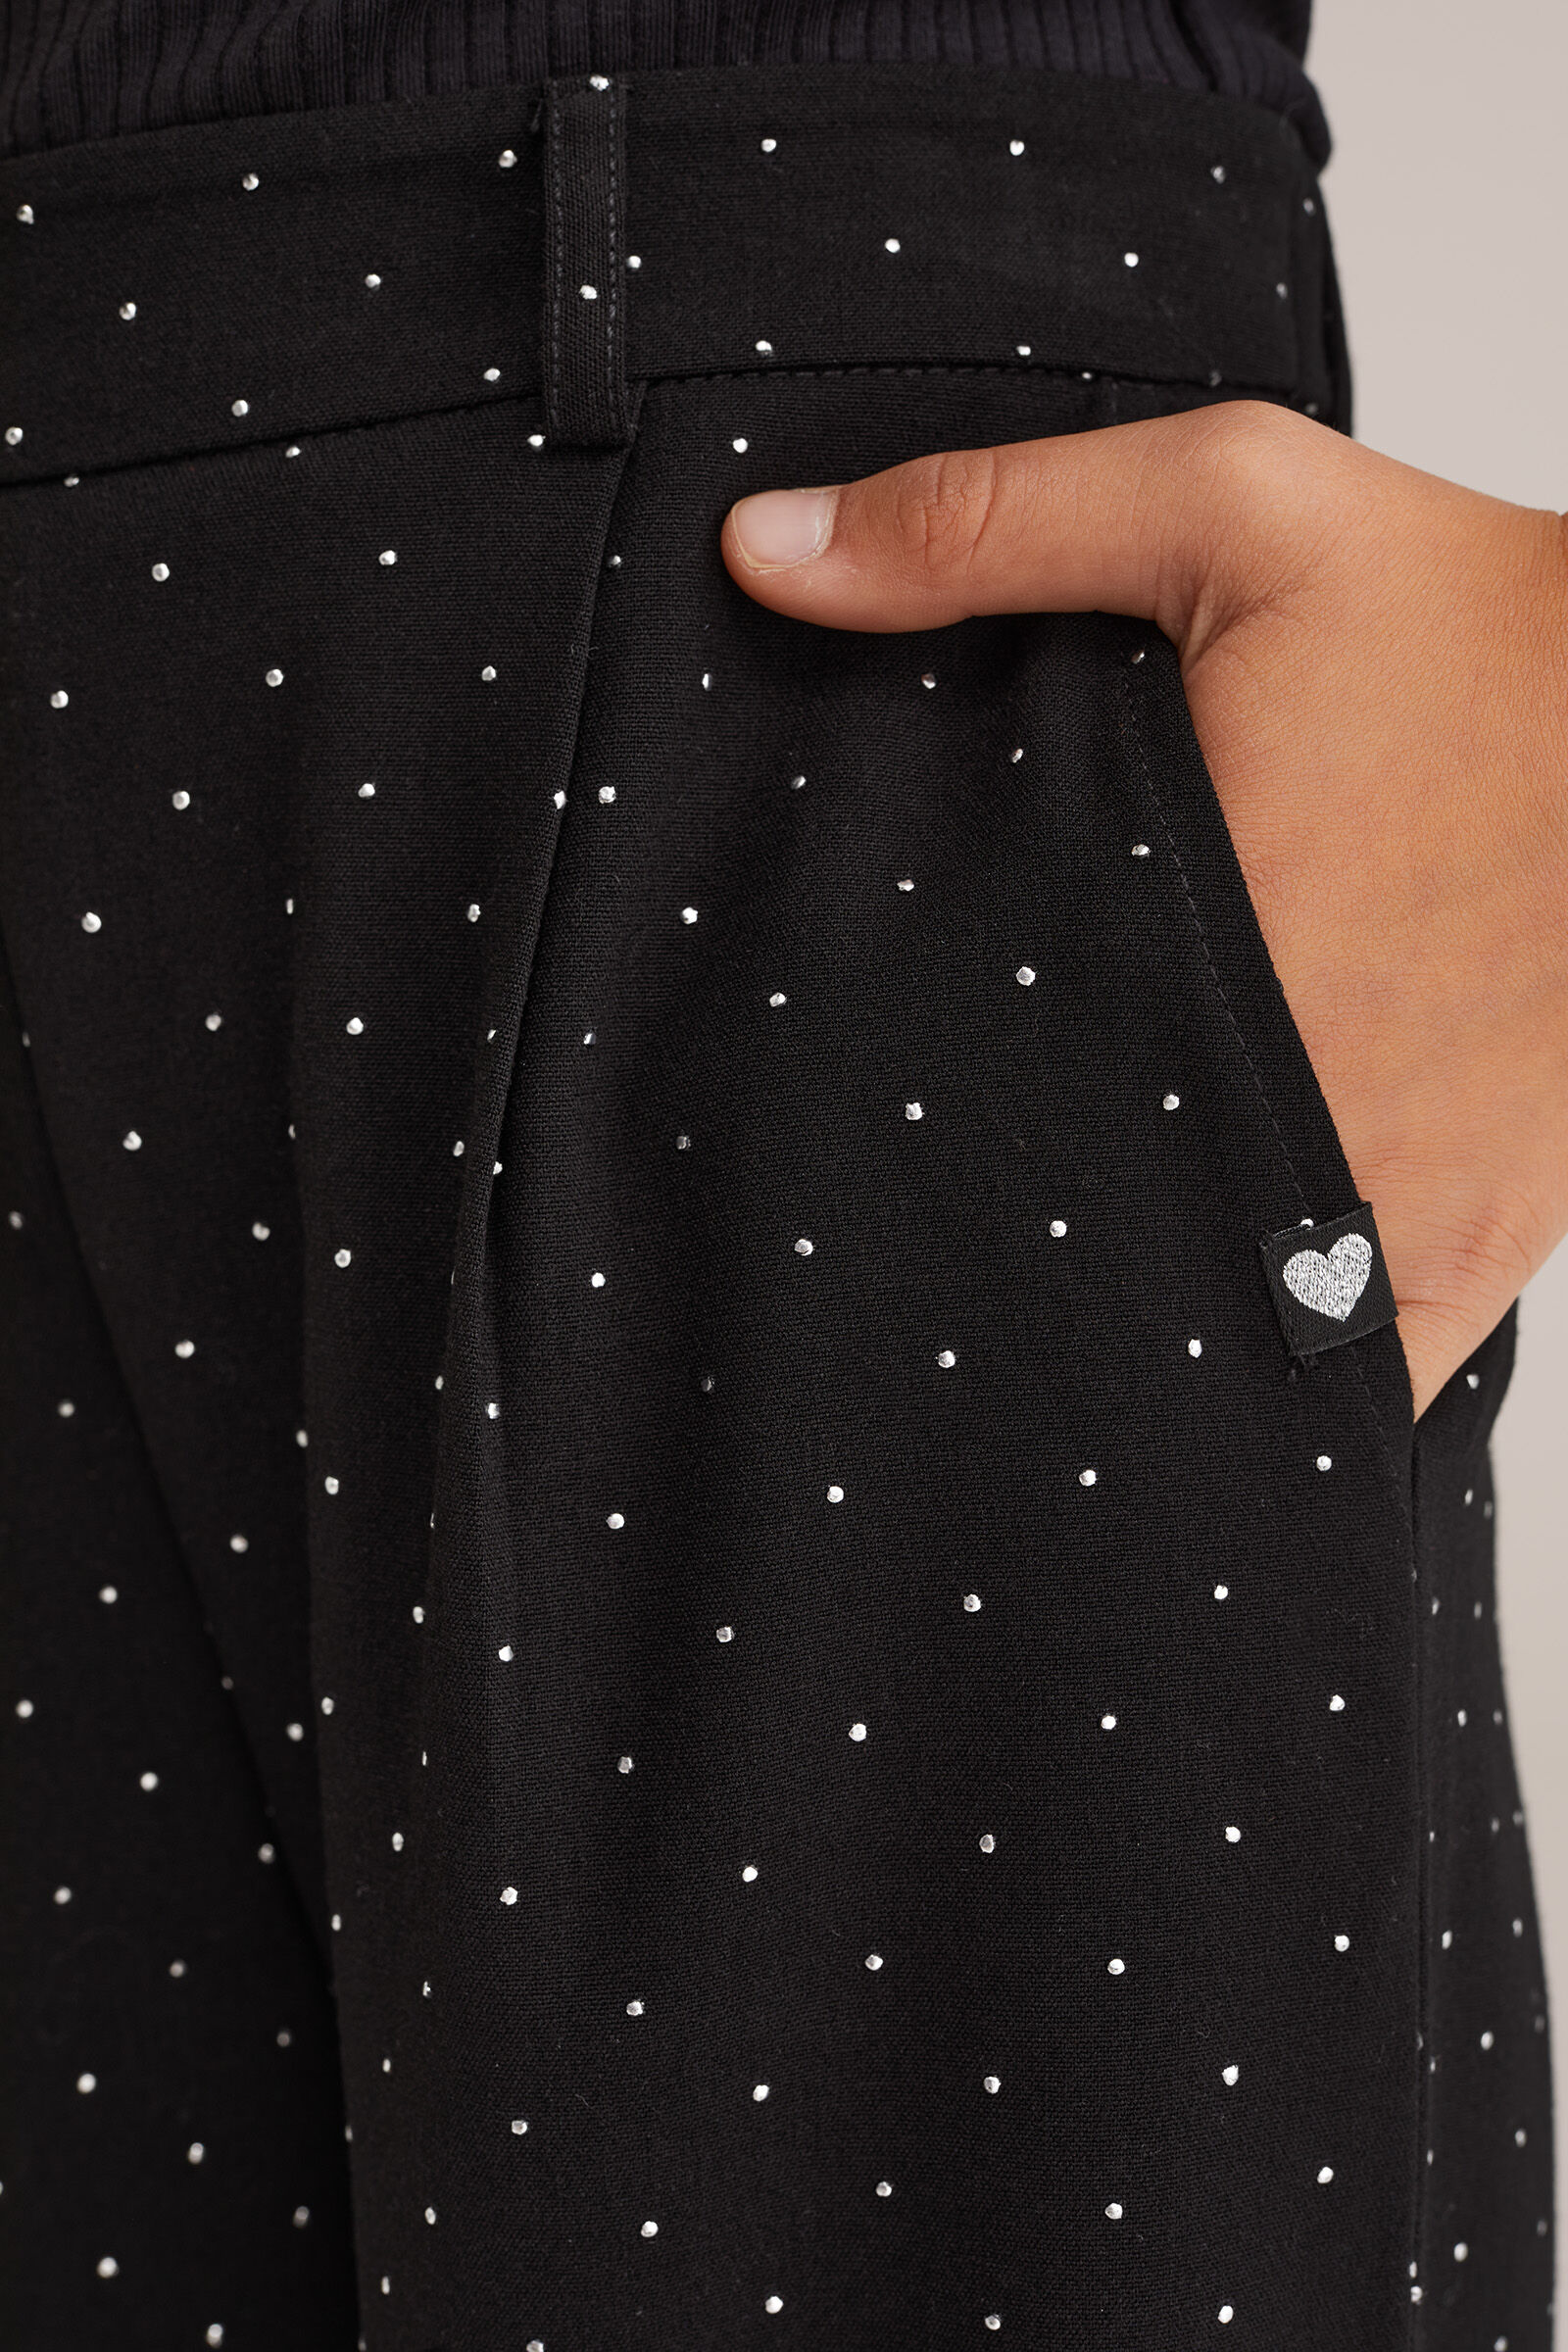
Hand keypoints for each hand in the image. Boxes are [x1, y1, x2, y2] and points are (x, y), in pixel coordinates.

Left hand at [721, 403, 1567, 1417]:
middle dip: (988, 1238)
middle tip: (926, 1213)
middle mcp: (1269, 1109)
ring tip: (1052, 1284)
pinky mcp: (1477, 1242)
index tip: (827, 1130)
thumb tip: (762, 554)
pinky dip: (1281, 1389)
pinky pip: (1354, 1380)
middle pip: (1063, 1246)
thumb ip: (990, 529)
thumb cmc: (1490, 623)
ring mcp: (1380, 1206)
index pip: (958, 1105)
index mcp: (1171, 951)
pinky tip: (1210, 1357)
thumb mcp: (1236, 512)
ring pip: (1196, 1345)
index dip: (876, 1139)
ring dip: (1122, 1325)